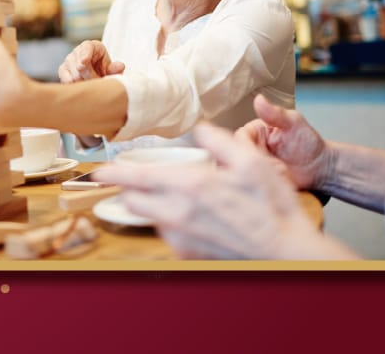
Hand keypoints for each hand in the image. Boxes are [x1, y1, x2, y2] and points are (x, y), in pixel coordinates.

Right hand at [57, 40, 124, 82]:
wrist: (95, 73)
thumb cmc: (103, 69)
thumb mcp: (111, 68)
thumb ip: (115, 69)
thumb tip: (120, 66)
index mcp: (91, 46)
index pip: (86, 47)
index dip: (85, 54)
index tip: (84, 62)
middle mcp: (77, 51)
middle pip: (81, 67)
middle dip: (91, 78)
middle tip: (99, 84)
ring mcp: (68, 60)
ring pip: (74, 75)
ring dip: (84, 84)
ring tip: (93, 86)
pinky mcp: (62, 70)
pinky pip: (65, 79)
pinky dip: (74, 86)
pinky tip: (81, 87)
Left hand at [94, 123, 332, 259]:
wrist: (285, 251)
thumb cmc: (272, 207)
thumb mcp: (251, 161)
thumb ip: (218, 140)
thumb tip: (199, 130)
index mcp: (191, 187)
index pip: (136, 178)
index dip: (112, 174)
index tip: (98, 171)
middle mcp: (179, 215)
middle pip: (133, 201)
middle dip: (129, 189)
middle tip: (136, 179)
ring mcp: (182, 238)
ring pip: (149, 218)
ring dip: (152, 205)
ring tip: (177, 196)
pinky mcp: (189, 254)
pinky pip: (167, 234)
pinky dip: (170, 222)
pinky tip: (193, 215)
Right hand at [234, 95, 332, 191]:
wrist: (320, 167)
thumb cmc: (309, 143)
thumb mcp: (294, 123)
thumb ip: (276, 113)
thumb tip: (259, 99)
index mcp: (254, 131)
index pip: (239, 138)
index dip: (247, 147)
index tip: (259, 155)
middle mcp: (250, 148)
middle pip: (238, 157)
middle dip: (257, 163)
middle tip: (277, 167)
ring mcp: (254, 166)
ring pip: (242, 172)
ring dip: (260, 176)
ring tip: (282, 173)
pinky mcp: (258, 182)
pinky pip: (250, 186)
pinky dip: (261, 186)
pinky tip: (278, 183)